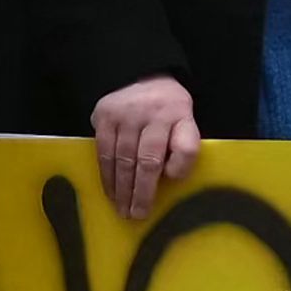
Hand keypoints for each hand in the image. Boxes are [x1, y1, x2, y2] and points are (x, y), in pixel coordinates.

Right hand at [91, 76, 201, 221]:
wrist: (141, 75)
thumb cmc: (167, 110)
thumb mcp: (186, 121)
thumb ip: (183, 147)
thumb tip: (170, 175)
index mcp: (178, 115)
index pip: (184, 146)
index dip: (180, 167)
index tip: (170, 182)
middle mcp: (152, 113)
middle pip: (148, 159)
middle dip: (142, 192)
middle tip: (137, 215)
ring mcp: (124, 114)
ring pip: (123, 159)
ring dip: (122, 189)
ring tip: (123, 210)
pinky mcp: (103, 116)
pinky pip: (103, 153)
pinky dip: (107, 176)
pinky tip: (110, 192)